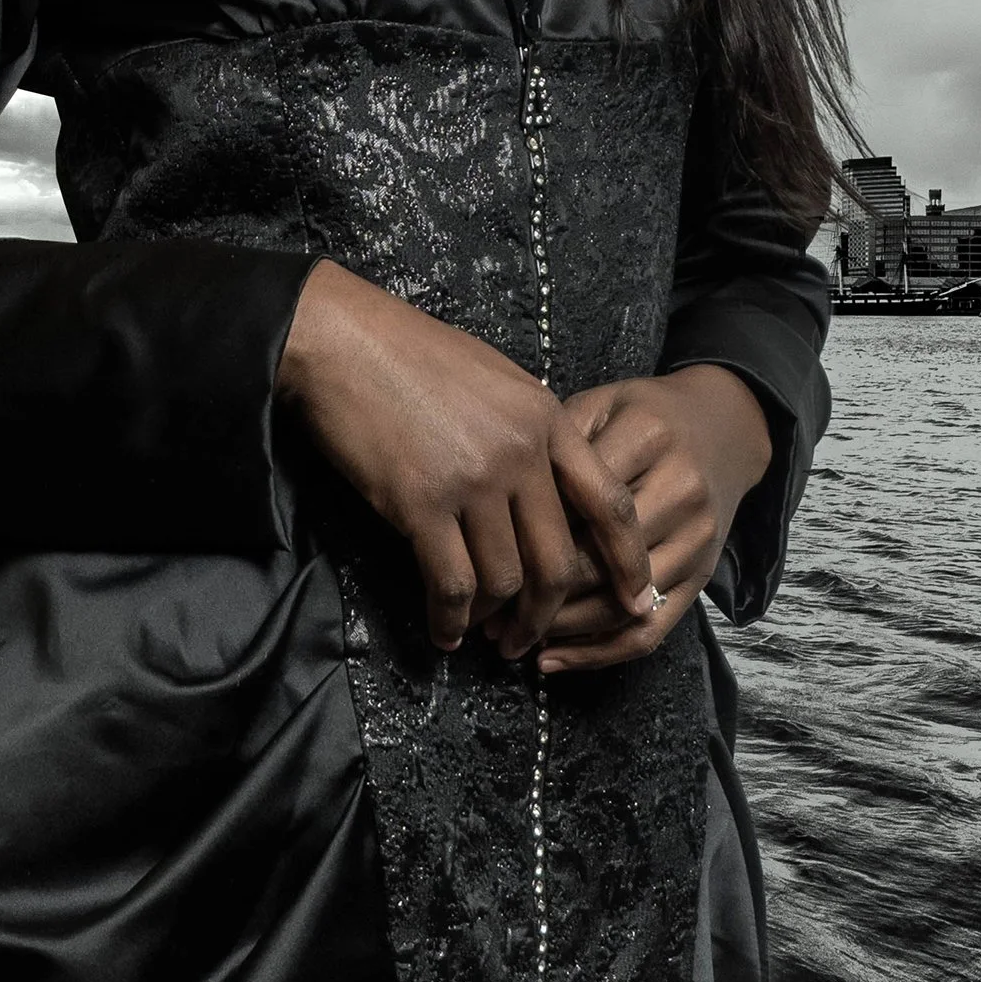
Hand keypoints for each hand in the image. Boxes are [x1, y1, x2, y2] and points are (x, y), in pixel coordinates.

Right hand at [275, 261, 658, 650]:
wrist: (342, 341)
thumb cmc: (411, 355)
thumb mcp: (497, 380)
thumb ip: (530, 432)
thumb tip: (544, 486)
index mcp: (547, 419)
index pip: (608, 504)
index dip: (628, 561)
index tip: (638, 601)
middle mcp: (521, 453)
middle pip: (557, 559)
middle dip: (547, 613)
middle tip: (528, 640)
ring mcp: (473, 480)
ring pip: (505, 579)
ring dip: (496, 620)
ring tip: (483, 636)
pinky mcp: (421, 504)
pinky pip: (452, 583)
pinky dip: (450, 618)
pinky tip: (444, 632)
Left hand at [501, 367, 772, 677]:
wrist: (725, 427)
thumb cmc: (645, 415)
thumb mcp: (601, 404)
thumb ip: (556, 443)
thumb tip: (498, 506)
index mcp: (648, 438)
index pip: (575, 504)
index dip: (522, 537)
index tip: (477, 558)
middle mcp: (680, 490)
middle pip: (596, 560)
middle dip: (534, 595)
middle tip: (484, 613)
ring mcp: (697, 538)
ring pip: (619, 606)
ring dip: (560, 632)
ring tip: (510, 638)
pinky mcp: (704, 575)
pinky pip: (652, 631)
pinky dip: (599, 655)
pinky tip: (553, 661)